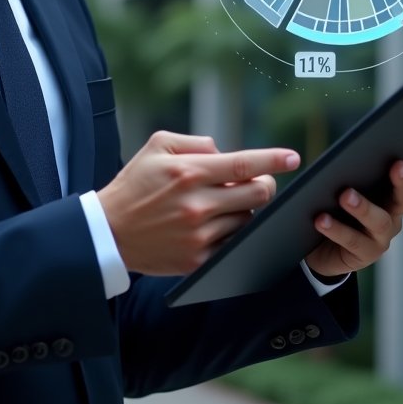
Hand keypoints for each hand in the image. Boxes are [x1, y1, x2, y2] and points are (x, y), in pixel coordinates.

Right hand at [97, 131, 299, 275]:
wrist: (109, 231)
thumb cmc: (135, 183)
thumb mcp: (157, 146)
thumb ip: (196, 143)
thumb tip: (225, 153)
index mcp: (189, 172)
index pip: (244, 164)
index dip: (273, 160)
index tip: (293, 157)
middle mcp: (198, 204)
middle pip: (257, 194)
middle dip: (265, 185)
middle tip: (258, 181)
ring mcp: (199, 235)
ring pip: (248, 220)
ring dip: (245, 210)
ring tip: (225, 204)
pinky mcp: (198, 260)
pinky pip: (235, 245)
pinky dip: (235, 233)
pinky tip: (223, 225)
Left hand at [305, 140, 402, 279]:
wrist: (315, 248)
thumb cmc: (330, 206)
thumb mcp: (335, 184)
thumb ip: (338, 168)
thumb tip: (320, 152)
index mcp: (390, 193)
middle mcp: (392, 215)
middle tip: (397, 165)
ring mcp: (381, 237)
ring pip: (379, 221)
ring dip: (363, 207)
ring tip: (345, 195)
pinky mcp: (363, 255)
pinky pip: (351, 240)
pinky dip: (336, 228)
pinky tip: (320, 219)